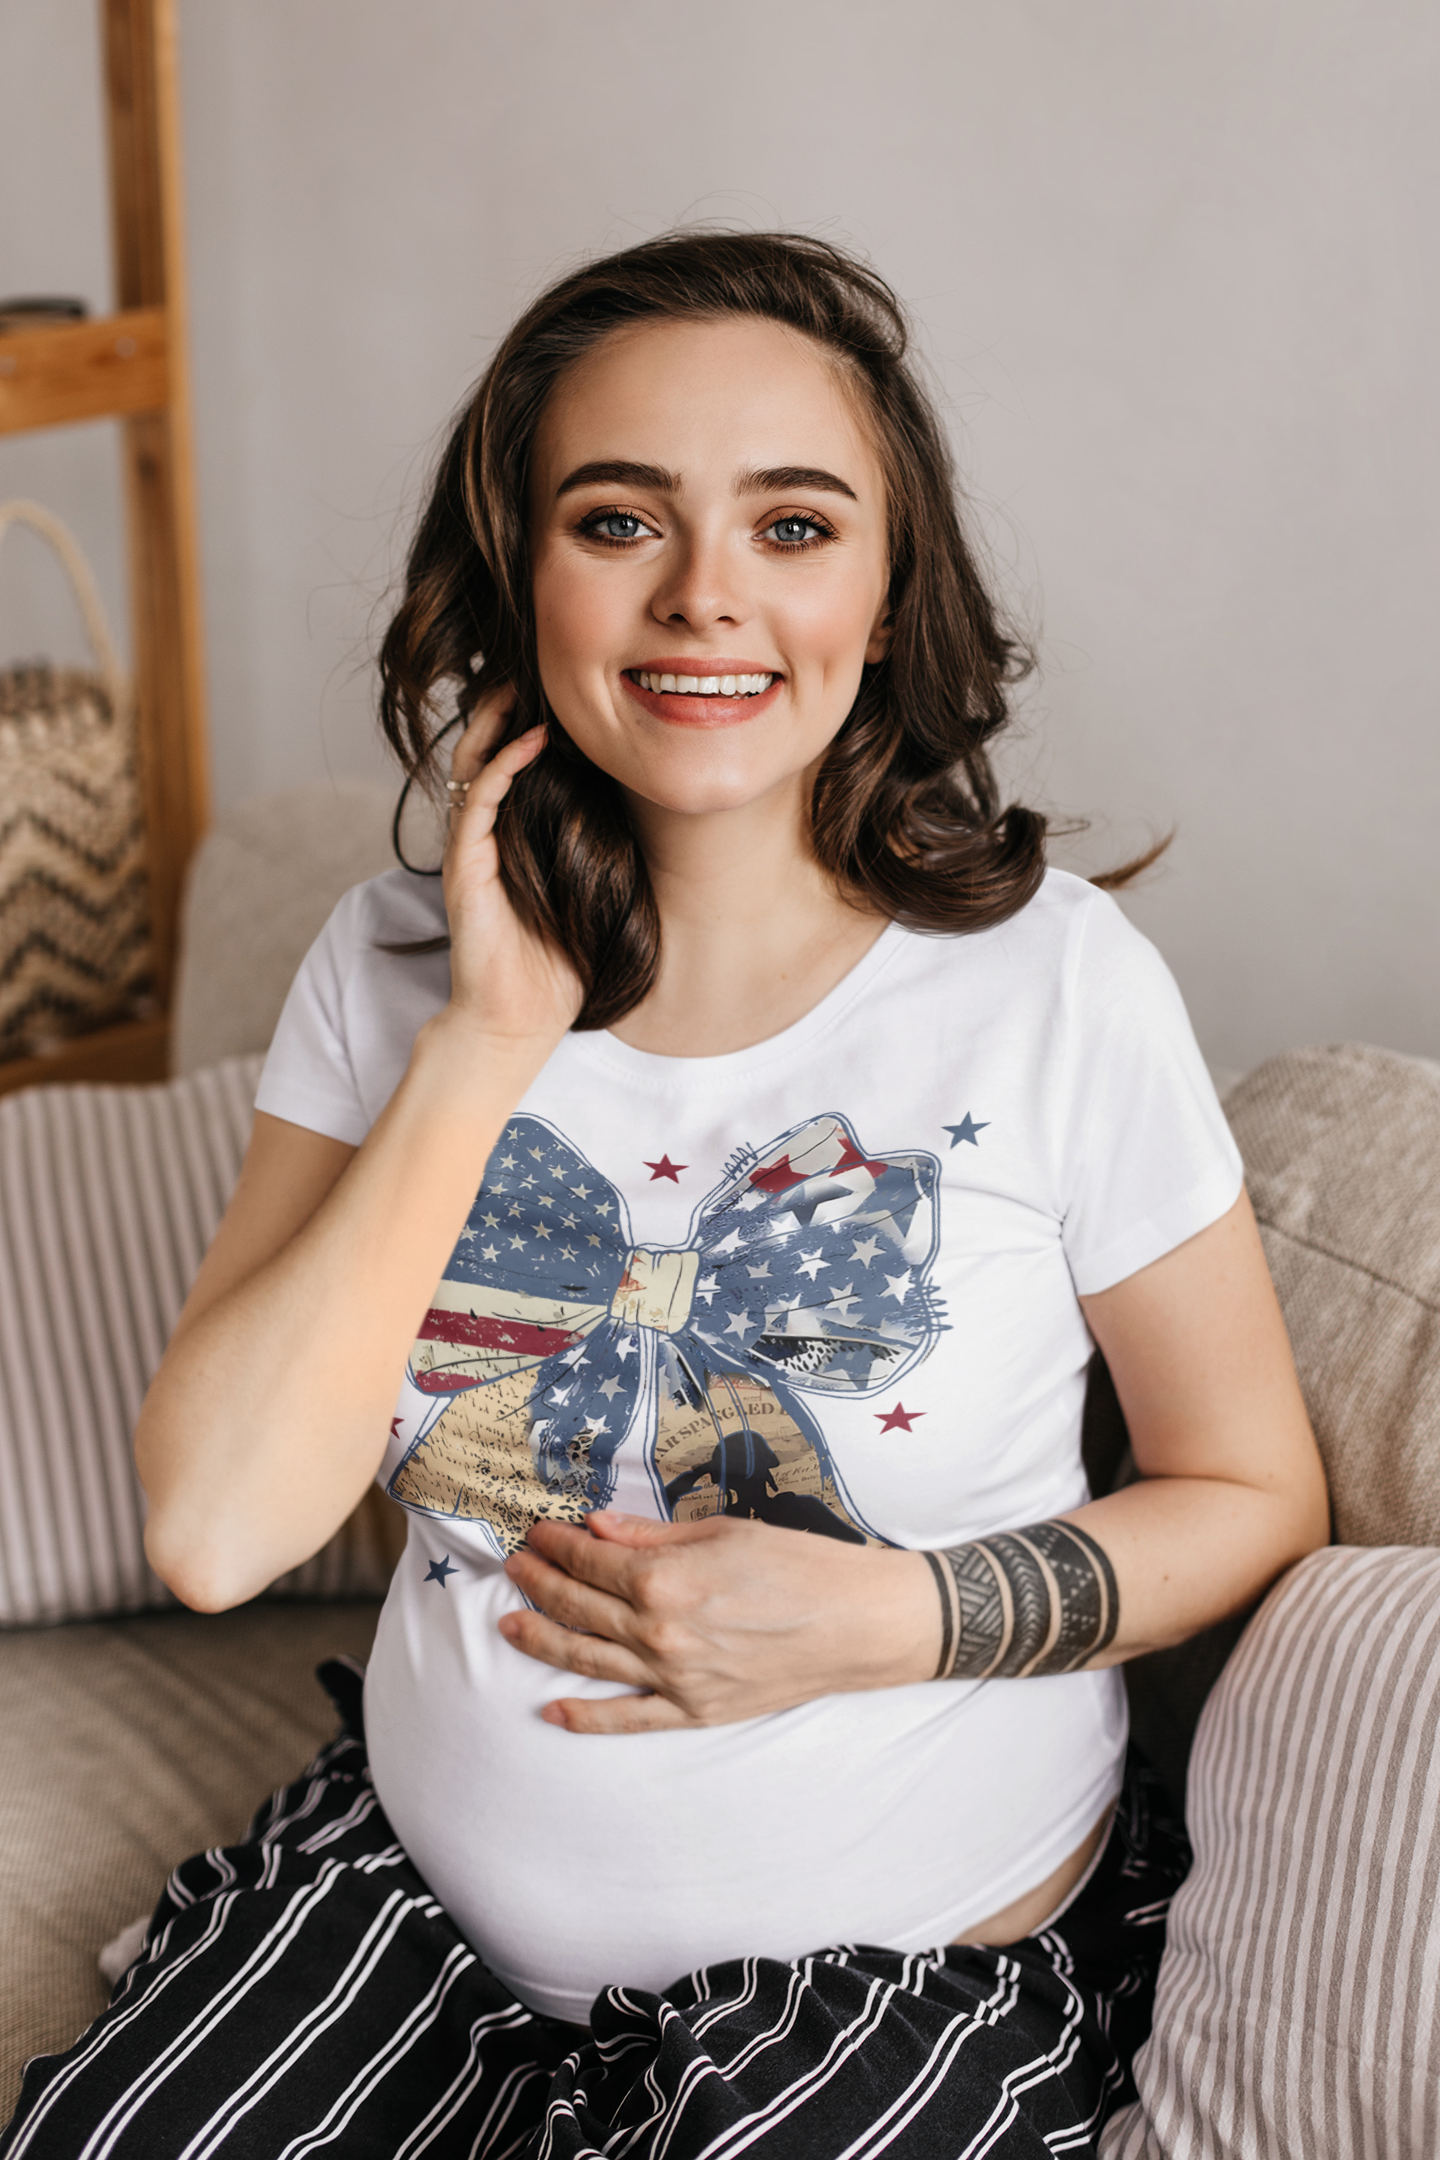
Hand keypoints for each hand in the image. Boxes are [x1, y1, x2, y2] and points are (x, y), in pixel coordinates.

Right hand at [440, 689, 583, 1049]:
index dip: (532, 726)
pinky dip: (503, 766)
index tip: (566, 692)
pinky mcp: (465, 866)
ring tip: (520, 685)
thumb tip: (656, 811)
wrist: (516, 1021)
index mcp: (515, 839)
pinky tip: (530, 742)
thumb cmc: (560, 967)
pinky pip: (478, 801)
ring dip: (495, 723)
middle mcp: (488, 836)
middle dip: (504, 709)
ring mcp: (472, 848)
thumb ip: (606, 851)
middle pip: (486, 751)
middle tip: (533, 668)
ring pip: (473, 764)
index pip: (515, 766)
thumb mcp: (596, 894)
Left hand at [497, 1510, 939, 1732]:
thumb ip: (652, 1535)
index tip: (537, 1533)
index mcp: (665, 1579)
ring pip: (588, 1660)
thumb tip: (597, 1528)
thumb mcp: (724, 1532)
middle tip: (514, 1566)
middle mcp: (660, 1632)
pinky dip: (585, 1717)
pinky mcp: (695, 1712)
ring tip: (509, 1624)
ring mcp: (674, 1679)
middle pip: (579, 1607)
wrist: (858, 1623)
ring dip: (542, 1639)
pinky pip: (627, 1720)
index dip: (556, 1544)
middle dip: (539, 1582)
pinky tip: (551, 1709)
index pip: (590, 1560)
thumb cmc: (799, 1566)